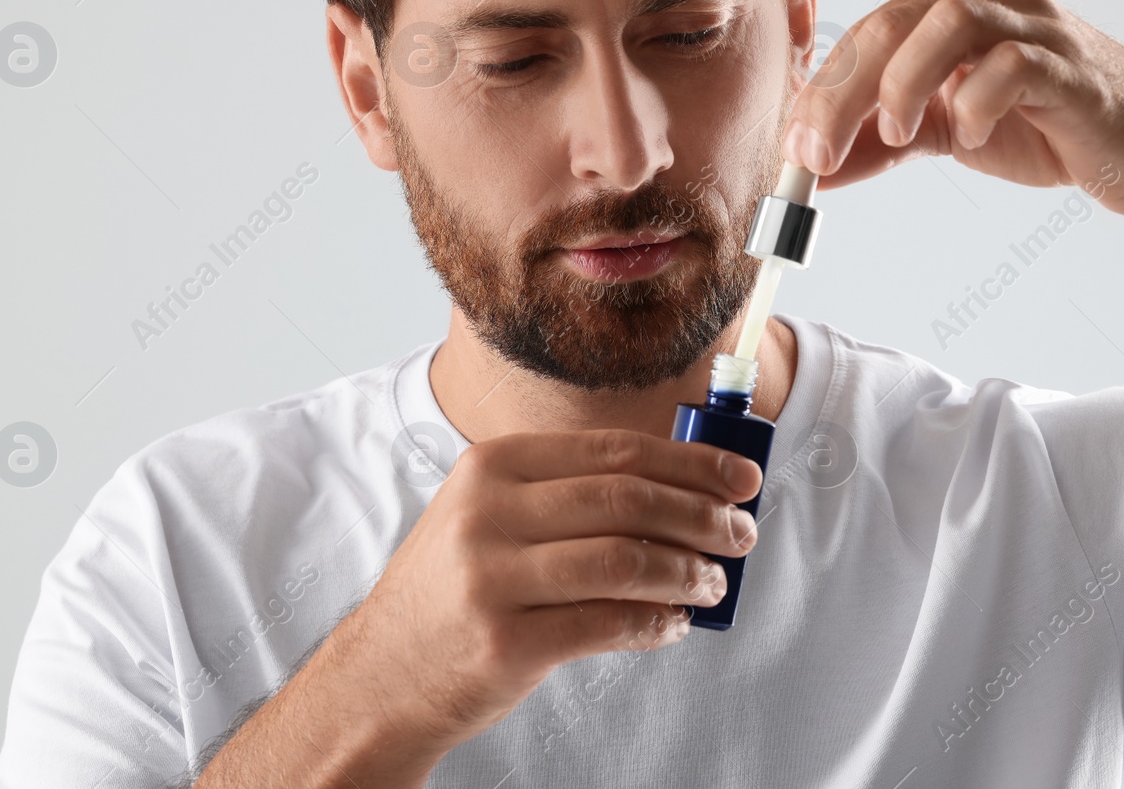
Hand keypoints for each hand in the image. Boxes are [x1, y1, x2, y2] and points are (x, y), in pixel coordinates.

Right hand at [343, 428, 761, 757]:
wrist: (381, 672)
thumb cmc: (453, 589)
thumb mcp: (489, 516)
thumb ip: (570, 496)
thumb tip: (683, 493)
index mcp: (492, 466)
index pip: (614, 451)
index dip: (690, 462)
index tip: (740, 478)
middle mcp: (488, 513)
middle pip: (628, 500)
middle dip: (702, 516)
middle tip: (741, 533)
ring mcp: (492, 577)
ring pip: (626, 560)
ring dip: (688, 572)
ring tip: (713, 583)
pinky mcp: (505, 642)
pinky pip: (608, 624)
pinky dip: (656, 622)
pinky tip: (674, 623)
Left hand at [785, 0, 1123, 220]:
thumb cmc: (1040, 126)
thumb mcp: (943, 132)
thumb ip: (878, 143)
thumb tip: (809, 169)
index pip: (864, 32)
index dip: (820, 89)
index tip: (793, 147)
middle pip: (890, 23)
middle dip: (841, 93)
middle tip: (817, 153)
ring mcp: (1035, 22)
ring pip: (947, 21)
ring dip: (904, 83)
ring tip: (898, 134)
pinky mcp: (1071, 65)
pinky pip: (1013, 64)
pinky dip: (978, 102)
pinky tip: (974, 136)